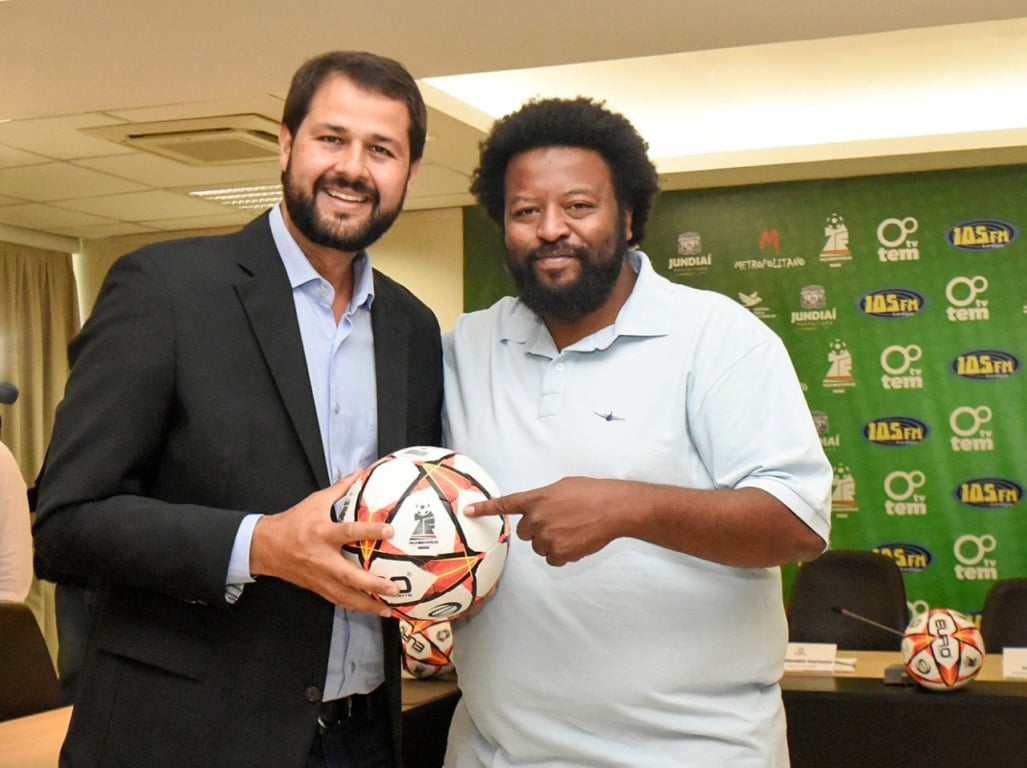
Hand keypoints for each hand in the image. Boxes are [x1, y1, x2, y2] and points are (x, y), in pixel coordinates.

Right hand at [250, 473, 397, 615]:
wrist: (264, 547)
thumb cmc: (293, 522)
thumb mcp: (315, 501)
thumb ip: (339, 489)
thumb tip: (359, 472)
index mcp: (322, 533)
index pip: (349, 532)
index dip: (370, 531)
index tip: (390, 530)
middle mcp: (322, 558)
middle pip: (349, 575)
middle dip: (372, 584)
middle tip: (394, 587)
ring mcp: (318, 576)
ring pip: (344, 595)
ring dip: (367, 604)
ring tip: (387, 609)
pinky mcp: (316, 587)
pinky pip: (337, 599)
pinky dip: (354, 606)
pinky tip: (370, 609)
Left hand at [466, 477, 625, 565]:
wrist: (613, 508)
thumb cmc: (591, 493)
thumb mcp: (561, 487)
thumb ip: (543, 499)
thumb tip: (537, 510)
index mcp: (536, 499)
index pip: (505, 505)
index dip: (485, 509)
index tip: (467, 511)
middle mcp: (537, 519)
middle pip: (524, 532)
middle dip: (537, 529)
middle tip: (559, 521)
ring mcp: (547, 537)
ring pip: (538, 546)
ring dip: (550, 541)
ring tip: (572, 529)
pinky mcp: (559, 553)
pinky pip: (551, 558)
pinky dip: (561, 553)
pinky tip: (575, 541)